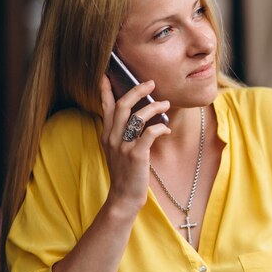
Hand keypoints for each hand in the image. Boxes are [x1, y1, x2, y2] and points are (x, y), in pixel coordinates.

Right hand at [99, 76, 169, 212]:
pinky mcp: (136, 155)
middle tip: (151, 83)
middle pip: (122, 105)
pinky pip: (149, 133)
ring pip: (137, 117)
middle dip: (137, 91)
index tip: (107, 74)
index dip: (107, 89)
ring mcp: (123, 147)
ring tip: (165, 104)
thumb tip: (139, 116)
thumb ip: (122, 133)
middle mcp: (112, 138)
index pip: (106, 106)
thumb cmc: (125, 173)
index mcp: (106, 134)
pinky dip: (160, 127)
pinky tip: (166, 129)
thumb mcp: (118, 150)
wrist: (124, 197)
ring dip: (154, 107)